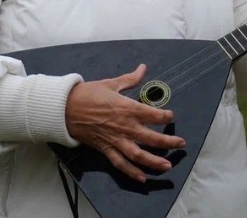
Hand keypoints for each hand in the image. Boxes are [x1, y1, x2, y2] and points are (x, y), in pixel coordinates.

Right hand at [65, 63, 185, 182]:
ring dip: (155, 161)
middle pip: (151, 137)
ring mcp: (115, 139)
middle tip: (181, 143)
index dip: (165, 116)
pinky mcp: (106, 148)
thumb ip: (130, 79)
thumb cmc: (88, 93)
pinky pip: (120, 163)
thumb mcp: (111, 83)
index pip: (153, 114)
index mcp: (127, 107)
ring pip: (139, 154)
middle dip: (169, 141)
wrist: (66, 107)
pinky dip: (132, 172)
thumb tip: (143, 68)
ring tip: (167, 166)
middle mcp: (125, 126)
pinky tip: (142, 178)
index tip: (170, 116)